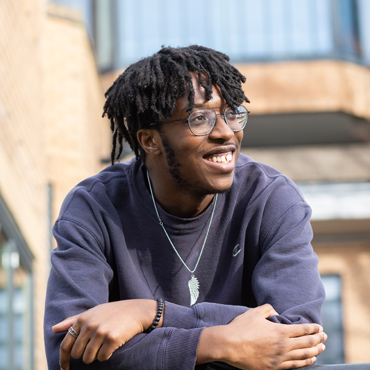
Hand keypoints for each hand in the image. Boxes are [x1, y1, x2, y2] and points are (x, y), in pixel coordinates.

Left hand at [52, 299, 159, 369]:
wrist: (136, 311)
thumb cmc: (113, 312)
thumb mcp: (92, 312)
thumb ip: (72, 320)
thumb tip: (53, 329)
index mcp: (82, 319)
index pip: (65, 344)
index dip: (63, 359)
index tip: (65, 368)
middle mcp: (89, 325)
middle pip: (77, 354)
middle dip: (85, 355)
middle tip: (96, 348)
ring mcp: (100, 332)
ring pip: (88, 358)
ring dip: (96, 356)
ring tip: (105, 345)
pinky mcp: (112, 339)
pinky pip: (102, 358)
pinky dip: (106, 355)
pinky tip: (113, 345)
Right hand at [197, 304, 326, 369]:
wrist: (228, 345)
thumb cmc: (240, 328)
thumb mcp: (254, 313)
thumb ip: (268, 309)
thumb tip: (275, 312)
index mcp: (279, 331)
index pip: (303, 330)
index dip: (313, 329)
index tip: (319, 327)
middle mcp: (282, 346)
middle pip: (307, 344)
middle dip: (318, 340)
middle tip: (324, 337)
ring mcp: (279, 359)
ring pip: (303, 356)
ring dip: (315, 352)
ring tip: (321, 349)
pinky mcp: (273, 368)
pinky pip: (294, 366)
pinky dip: (304, 363)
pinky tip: (310, 360)